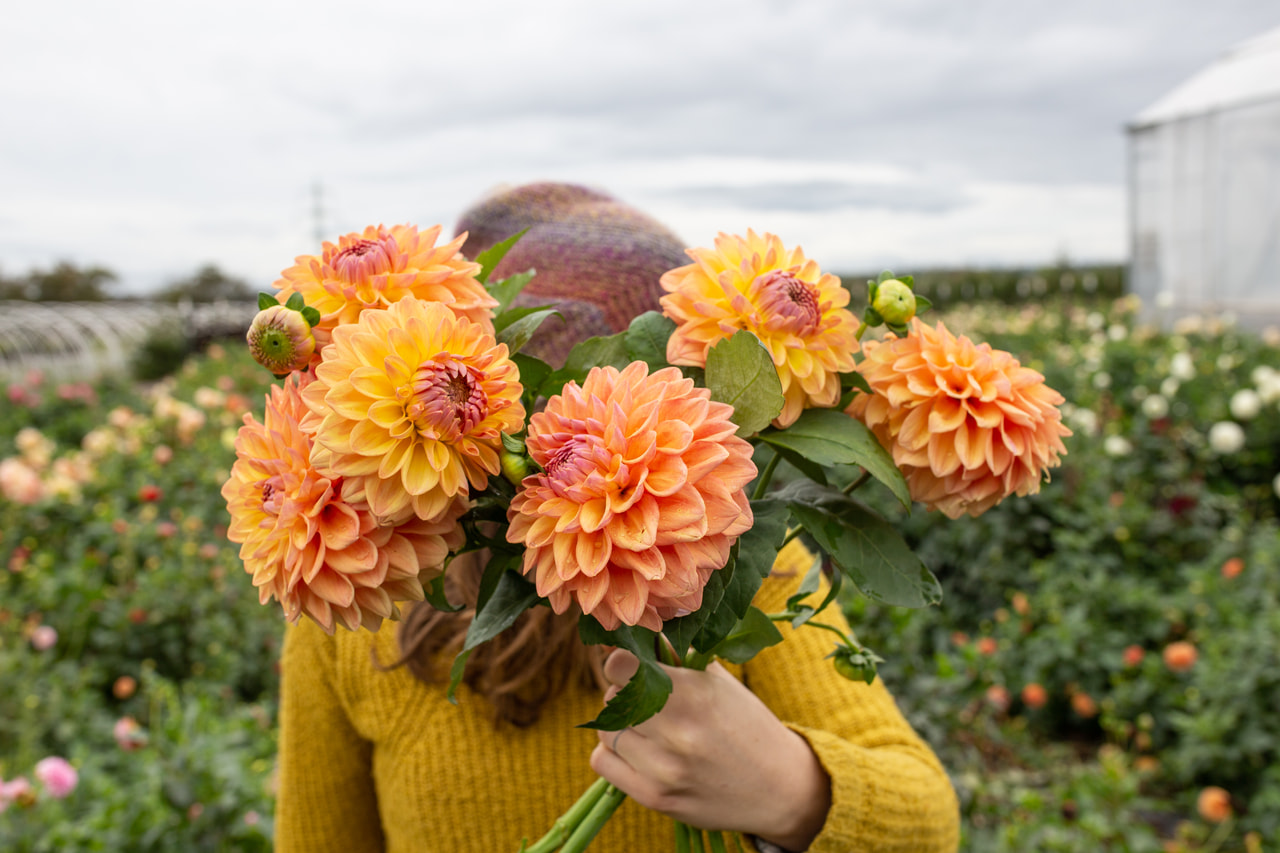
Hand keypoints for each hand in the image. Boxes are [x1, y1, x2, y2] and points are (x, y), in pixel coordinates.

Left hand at [589, 649, 830, 850]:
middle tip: (645, 697)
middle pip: (612, 699)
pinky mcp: (656, 798)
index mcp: (693, 695)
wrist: (780, 788)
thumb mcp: (720, 682)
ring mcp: (664, 770)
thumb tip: (638, 636)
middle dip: (623, 693)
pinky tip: (638, 750)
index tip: (631, 666)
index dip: (622, 663)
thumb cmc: (748, 725)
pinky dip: (613, 753)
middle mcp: (676, 733)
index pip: (621, 668)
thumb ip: (678, 657)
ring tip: (647, 726)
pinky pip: (604, 764)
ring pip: (606, 731)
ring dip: (620, 724)